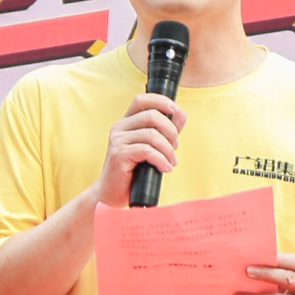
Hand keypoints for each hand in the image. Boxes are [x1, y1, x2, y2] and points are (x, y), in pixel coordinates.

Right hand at [95, 93, 183, 207]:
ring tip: (170, 162)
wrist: (113, 194)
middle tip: (174, 148)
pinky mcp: (119, 155)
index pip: (142, 100)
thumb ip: (166, 131)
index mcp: (126, 123)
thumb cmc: (133, 172)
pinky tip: (165, 168)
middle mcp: (119, 128)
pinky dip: (161, 160)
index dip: (161, 101)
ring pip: (152, 135)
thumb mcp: (153, 148)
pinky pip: (147, 151)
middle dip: (170, 131)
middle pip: (152, 116)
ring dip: (168, 150)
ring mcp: (117, 141)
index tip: (176, 110)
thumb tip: (181, 113)